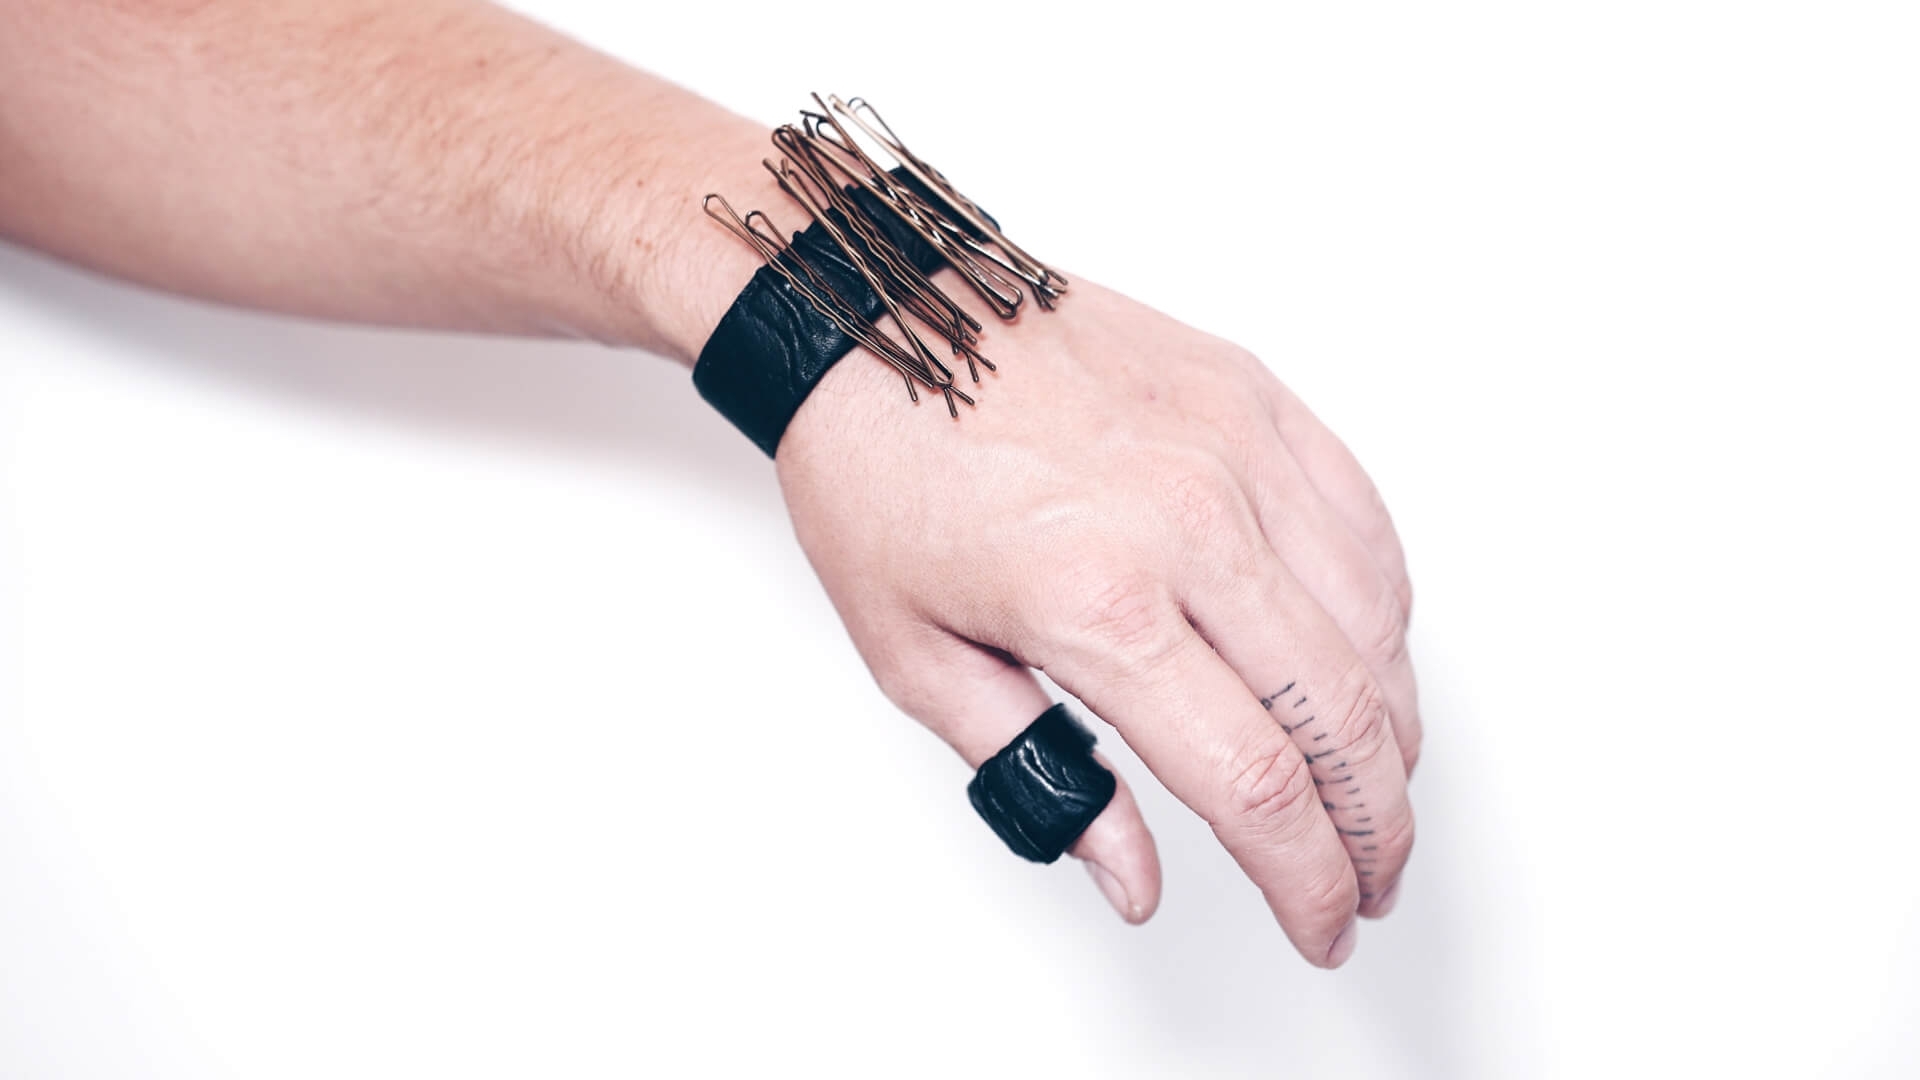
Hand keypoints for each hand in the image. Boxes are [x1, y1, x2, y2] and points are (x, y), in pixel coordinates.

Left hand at [775, 278, 1418, 967]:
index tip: (1321, 926)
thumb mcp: (917, 659)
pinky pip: (1365, 525)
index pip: (1254, 783)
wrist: (877, 314)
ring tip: (1375, 794)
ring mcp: (1235, 451)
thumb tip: (1130, 878)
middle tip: (1369, 884)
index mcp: (1096, 603)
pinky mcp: (1254, 398)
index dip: (1306, 880)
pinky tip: (1369, 664)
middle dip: (1374, 828)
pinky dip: (1385, 616)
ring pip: (1373, 625)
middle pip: (1341, 717)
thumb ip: (1037, 776)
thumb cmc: (882, 473)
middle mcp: (1189, 523)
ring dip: (1394, 734)